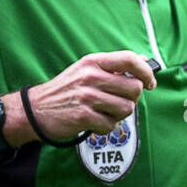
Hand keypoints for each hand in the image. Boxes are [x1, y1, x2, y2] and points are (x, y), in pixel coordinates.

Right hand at [23, 51, 156, 141]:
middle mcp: (91, 76)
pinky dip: (106, 127)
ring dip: (119, 115)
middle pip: (134, 88)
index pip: (130, 59)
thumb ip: (113, 66)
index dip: (146, 71)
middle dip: (131, 99)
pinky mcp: (83, 117)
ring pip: (126, 108)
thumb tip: (142, 60)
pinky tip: (94, 122)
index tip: (151, 82)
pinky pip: (111, 125)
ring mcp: (87, 97)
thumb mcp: (85, 69)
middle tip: (118, 102)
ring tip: (104, 112)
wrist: (35, 109)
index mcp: (93, 62)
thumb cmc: (65, 90)